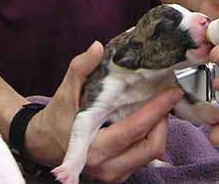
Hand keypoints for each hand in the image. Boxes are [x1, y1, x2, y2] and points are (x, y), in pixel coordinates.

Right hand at [26, 41, 183, 182]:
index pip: (134, 130)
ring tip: (159, 106)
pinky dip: (151, 137)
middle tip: (165, 97)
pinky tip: (149, 119)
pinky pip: (145, 157)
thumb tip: (98, 47)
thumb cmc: (59, 114)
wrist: (46, 143)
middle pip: (152, 147)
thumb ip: (81, 67)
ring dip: (160, 129)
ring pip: (152, 153)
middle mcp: (106, 167)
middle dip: (163, 120)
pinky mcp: (120, 175)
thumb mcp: (67, 89)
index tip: (172, 92)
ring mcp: (115, 175)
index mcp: (93, 148)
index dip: (156, 111)